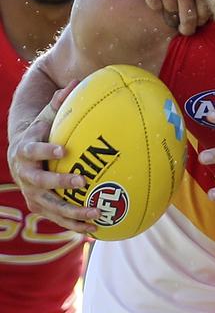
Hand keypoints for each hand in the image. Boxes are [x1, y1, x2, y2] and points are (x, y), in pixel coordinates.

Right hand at [8, 84, 98, 233]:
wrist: (19, 156)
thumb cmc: (39, 133)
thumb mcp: (45, 117)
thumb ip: (59, 103)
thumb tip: (76, 81)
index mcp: (25, 151)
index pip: (32, 151)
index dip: (46, 151)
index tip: (63, 149)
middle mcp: (25, 175)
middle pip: (41, 182)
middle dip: (61, 183)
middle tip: (83, 181)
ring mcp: (32, 194)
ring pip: (52, 206)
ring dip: (73, 212)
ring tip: (96, 214)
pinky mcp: (39, 208)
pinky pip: (58, 219)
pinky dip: (74, 225)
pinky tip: (95, 231)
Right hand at [125, 0, 209, 35]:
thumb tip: (206, 15)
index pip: (205, 10)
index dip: (201, 21)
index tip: (198, 23)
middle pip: (188, 17)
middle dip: (187, 28)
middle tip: (185, 31)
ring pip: (170, 12)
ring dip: (170, 12)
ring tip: (168, 0)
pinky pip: (154, 6)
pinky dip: (155, 3)